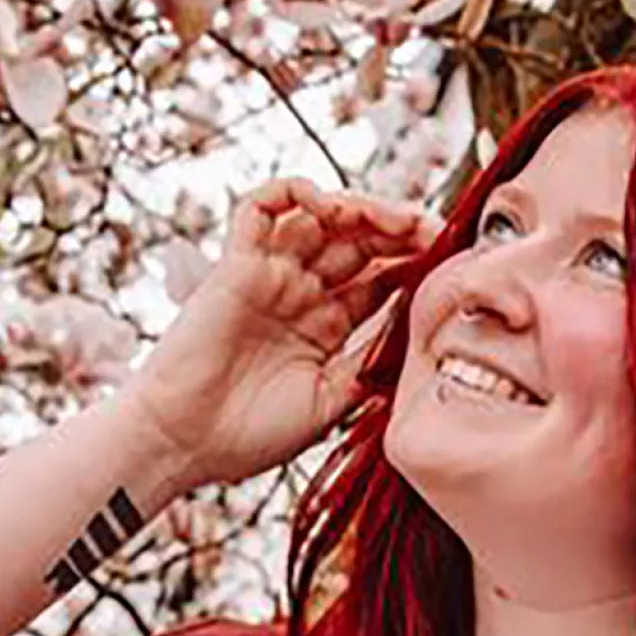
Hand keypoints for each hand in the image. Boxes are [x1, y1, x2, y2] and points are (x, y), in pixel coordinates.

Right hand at [120, 176, 437, 491]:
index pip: (381, 279)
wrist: (187, 443)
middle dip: (397, 229)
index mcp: (329, 329)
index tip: (449, 259)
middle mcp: (302, 295)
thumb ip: (368, 364)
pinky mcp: (236, 265)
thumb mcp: (330, 401)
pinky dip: (294, 192)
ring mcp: (270, 276)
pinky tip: (328, 205)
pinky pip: (260, 208)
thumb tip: (417, 333)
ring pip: (319, 217)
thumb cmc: (251, 435)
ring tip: (390, 217)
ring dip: (359, 207)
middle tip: (431, 229)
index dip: (415, 263)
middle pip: (358, 242)